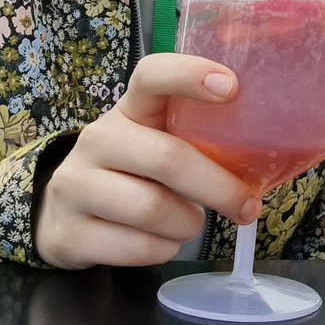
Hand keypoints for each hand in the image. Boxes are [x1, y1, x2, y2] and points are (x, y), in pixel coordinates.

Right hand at [34, 53, 260, 268]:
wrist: (64, 216)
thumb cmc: (132, 172)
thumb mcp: (157, 142)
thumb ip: (196, 141)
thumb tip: (260, 165)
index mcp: (129, 109)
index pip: (151, 75)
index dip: (189, 74)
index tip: (231, 87)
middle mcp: (98, 139)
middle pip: (167, 158)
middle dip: (218, 188)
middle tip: (246, 206)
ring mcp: (77, 185)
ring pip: (152, 209)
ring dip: (189, 223)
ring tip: (193, 223)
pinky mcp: (70, 233)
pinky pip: (135, 247)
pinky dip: (164, 250)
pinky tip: (165, 241)